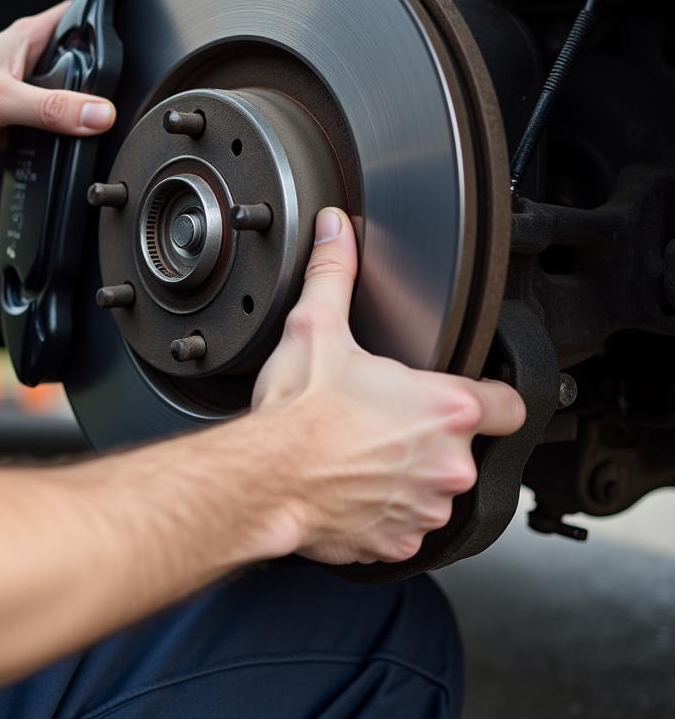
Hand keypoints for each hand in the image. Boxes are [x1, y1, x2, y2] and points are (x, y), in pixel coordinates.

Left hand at [0, 2, 116, 166]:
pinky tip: (67, 152)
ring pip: (68, 103)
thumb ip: (52, 109)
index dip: (113, 21)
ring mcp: (23, 94)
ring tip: (100, 129)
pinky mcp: (14, 124)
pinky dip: (60, 142)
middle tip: (127, 97)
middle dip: (106, 82)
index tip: (141, 31)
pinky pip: (50, 132)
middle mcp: (29, 64)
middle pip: (85, 68)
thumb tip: (98, 115)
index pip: (83, 17)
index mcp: (30, 40)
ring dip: (81, 117)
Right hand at [251, 207, 525, 565]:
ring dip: (411, 474)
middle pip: (466, 447)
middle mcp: (449, 464)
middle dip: (432, 434)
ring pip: (435, 488)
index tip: (468, 395)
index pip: (512, 405)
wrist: (263, 479)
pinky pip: (405, 525)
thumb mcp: (316, 327)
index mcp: (446, 408)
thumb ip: (336, 273)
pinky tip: (351, 485)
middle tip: (384, 418)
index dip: (492, 396)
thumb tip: (336, 231)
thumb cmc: (296, 413)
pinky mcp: (400, 543)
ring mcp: (426, 508)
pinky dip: (385, 510)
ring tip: (363, 451)